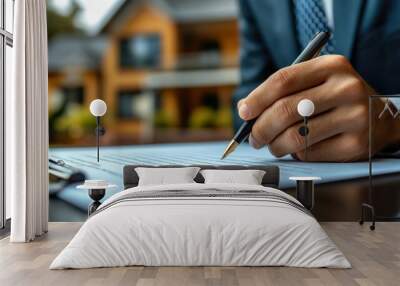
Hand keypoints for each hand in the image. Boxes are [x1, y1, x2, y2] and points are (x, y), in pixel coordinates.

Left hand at [237, 55, 399, 161]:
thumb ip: (283, 91)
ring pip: (295, 136)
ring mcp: (354, 117)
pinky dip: (296, 154)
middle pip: (285, 110)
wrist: (379, 119)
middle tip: (254, 138)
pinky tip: (299, 149)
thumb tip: (245, 109)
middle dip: (260, 128)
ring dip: (275, 145)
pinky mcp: (355, 144)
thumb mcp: (316, 83)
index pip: (283, 80)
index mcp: (332, 66)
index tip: (243, 113)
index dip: (257, 98)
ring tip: (272, 145)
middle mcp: (346, 88)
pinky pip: (309, 153)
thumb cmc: (336, 99)